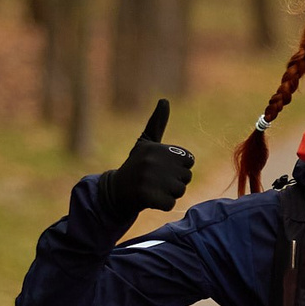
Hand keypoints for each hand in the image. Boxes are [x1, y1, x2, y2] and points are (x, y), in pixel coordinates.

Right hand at [98, 99, 194, 216]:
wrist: (115, 191)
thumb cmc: (135, 165)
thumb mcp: (145, 143)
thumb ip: (157, 123)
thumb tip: (164, 100)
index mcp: (156, 147)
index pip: (189, 160)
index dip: (179, 167)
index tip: (163, 168)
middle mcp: (152, 161)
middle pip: (186, 177)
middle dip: (176, 182)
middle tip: (157, 181)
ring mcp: (148, 179)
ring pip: (180, 191)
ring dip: (170, 194)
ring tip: (154, 189)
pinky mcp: (146, 196)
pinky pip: (170, 204)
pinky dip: (163, 205)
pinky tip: (151, 199)